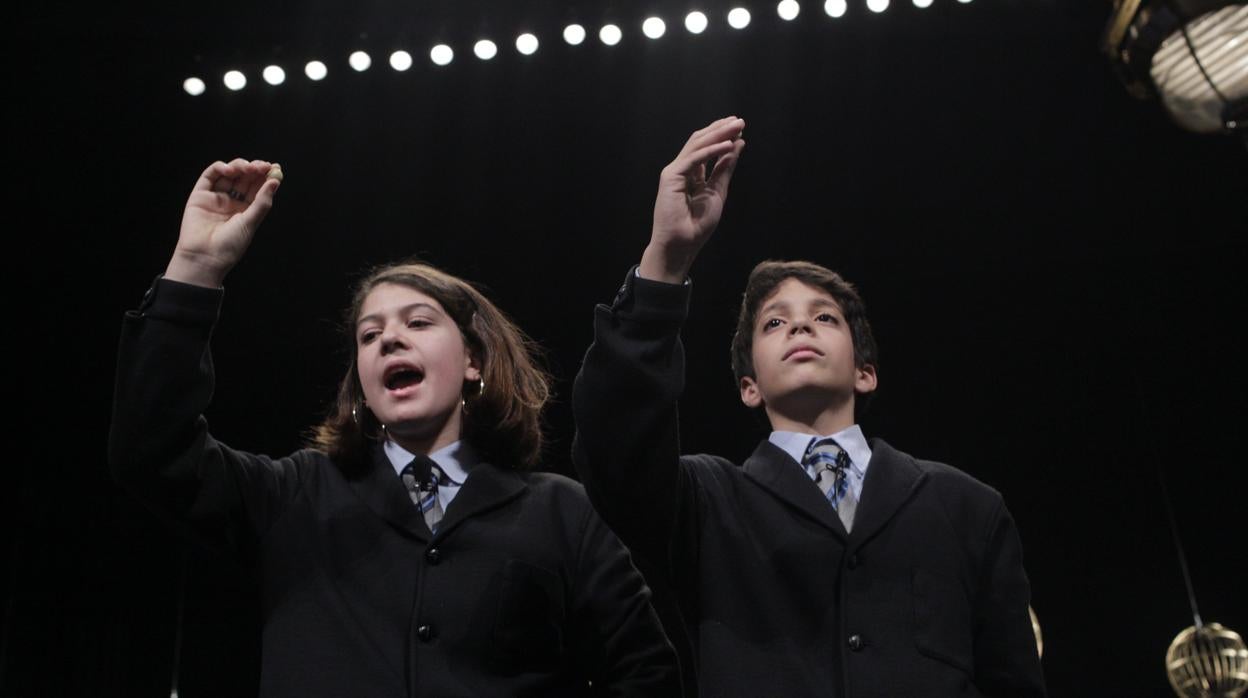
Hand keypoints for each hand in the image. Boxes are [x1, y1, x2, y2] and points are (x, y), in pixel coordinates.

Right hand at [165, 158, 280, 286]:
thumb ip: (262, 202)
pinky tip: (231, 170)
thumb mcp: (251, 222)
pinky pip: (210, 175)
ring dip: (240, 166)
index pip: (257, 188)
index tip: (275, 168)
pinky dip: (221, 168)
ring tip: (249, 168)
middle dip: (255, 170)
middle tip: (263, 166)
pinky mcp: (201, 194)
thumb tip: (275, 182)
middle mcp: (232, 202)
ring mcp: (216, 197)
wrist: (205, 257)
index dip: (266, 177)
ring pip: (229, 174)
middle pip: (245, 179)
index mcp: (246, 210)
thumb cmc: (229, 246)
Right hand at [639, 117, 744, 282]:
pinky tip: (728, 145)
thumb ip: (725, 168)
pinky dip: (712, 151)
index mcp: (691, 174)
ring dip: (718, 134)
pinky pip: (694, 159)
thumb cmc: (697, 225)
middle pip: (701, 142)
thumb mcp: (717, 191)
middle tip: (740, 121)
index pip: (706, 148)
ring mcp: (674, 172)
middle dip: (721, 130)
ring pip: (697, 145)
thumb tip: (737, 145)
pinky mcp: (671, 177)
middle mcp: (681, 169)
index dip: (722, 136)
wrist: (682, 244)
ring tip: (736, 127)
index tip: (739, 128)